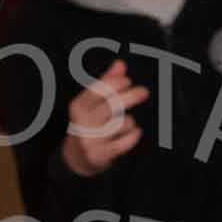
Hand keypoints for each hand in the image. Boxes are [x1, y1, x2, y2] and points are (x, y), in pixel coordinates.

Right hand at [61, 58, 146, 176]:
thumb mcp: (92, 103)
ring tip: (126, 125)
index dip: (115, 82)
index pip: (97, 90)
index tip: (127, 81)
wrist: (77, 157)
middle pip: (111, 105)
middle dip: (131, 96)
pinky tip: (134, 134)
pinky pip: (125, 142)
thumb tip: (120, 64)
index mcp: (78, 106)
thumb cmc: (90, 123)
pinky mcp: (100, 154)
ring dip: (130, 122)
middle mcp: (81, 122)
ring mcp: (90, 139)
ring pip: (121, 124)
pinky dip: (133, 136)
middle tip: (144, 92)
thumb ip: (106, 83)